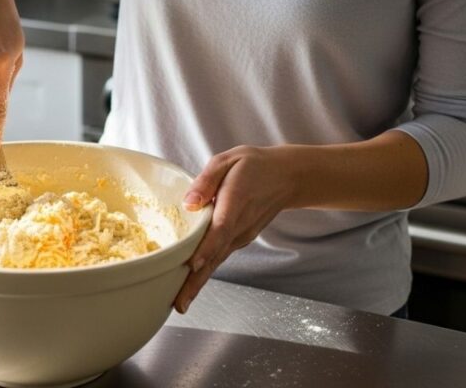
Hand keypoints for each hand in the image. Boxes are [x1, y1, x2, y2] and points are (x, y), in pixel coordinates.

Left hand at [174, 145, 299, 312]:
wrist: (287, 178)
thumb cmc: (253, 166)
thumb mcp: (228, 161)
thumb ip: (206, 180)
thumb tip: (189, 203)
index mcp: (235, 202)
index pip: (220, 228)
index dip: (207, 247)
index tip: (193, 265)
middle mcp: (239, 225)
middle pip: (215, 256)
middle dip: (196, 280)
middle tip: (179, 304)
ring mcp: (241, 236)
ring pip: (217, 261)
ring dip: (198, 282)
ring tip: (180, 302)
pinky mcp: (239, 239)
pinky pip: (219, 257)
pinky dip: (205, 272)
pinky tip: (190, 285)